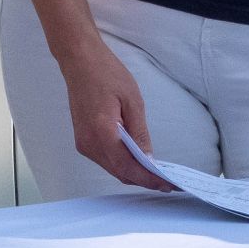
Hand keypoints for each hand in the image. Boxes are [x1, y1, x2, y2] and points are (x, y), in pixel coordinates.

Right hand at [58, 38, 167, 189]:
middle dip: (144, 179)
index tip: (168, 185)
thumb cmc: (106, 75)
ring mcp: (83, 143)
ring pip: (112, 169)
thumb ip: (140, 134)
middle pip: (120, 173)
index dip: (149, 179)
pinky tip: (137, 158)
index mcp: (102, 133)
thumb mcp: (133, 102)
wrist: (79, 62)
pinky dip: (122, 164)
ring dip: (133, 172)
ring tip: (155, 171)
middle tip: (167, 181)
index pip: (128, 167)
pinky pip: (105, 160)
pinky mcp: (83, 141)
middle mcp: (89, 144)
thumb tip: (149, 159)